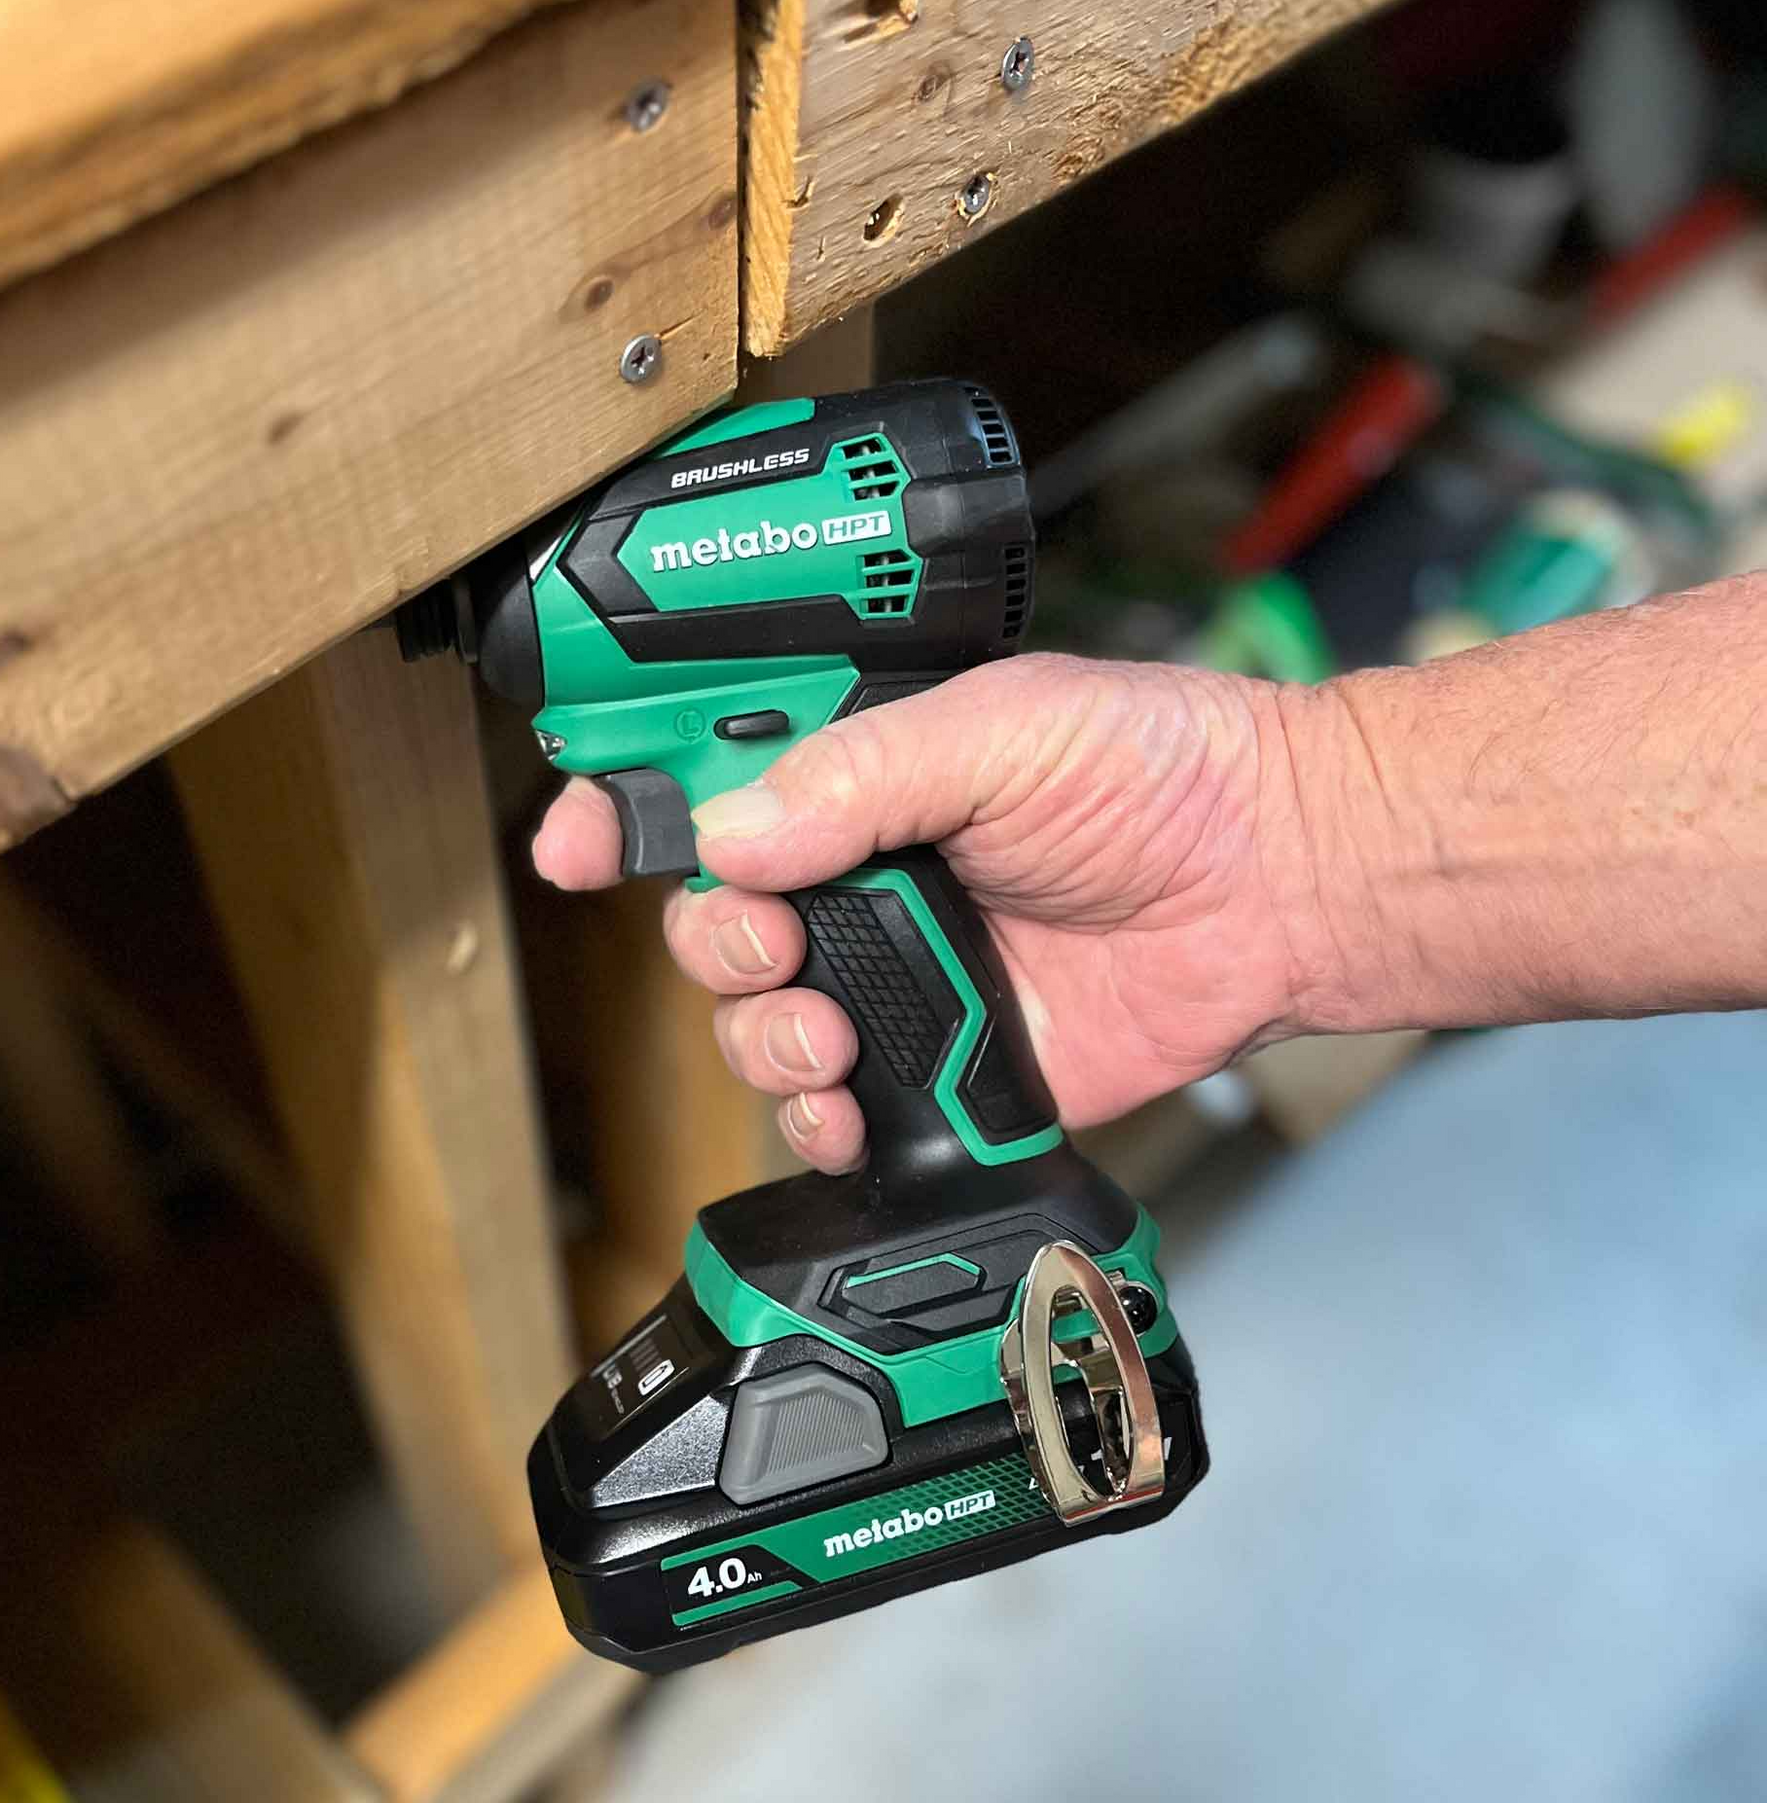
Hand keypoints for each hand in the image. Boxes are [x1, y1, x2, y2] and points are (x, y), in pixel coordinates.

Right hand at [533, 652, 1339, 1169]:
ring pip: (756, 1018)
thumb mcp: (1001, 726)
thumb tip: (735, 830)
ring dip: (759, 1032)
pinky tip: (843, 1106)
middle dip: (712, 939)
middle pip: (712, 914)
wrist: (1275, 884)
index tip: (571, 840)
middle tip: (774, 940)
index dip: (625, 807)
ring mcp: (898, 973)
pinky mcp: (940, 1067)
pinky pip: (832, 1108)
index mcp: (862, 771)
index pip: (707, 780)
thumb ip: (861, 773)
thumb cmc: (1157, 771)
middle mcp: (864, 871)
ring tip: (824, 1029)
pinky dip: (814, 1118)